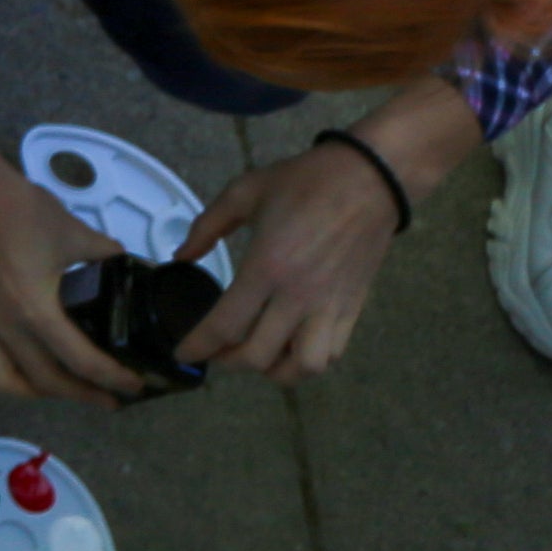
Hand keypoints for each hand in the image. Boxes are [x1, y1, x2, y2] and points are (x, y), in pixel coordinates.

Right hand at [0, 170, 142, 404]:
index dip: (112, 379)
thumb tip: (126, 264)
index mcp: (35, 310)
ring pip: (3, 382)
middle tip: (109, 398)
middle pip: (46, 382)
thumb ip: (106, 255)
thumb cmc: (21, 210)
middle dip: (83, 395)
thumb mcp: (75, 233)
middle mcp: (3, 327)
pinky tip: (16, 365)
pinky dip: (0, 372)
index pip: (80, 361)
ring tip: (58, 388)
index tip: (134, 386)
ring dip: (35, 393)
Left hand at [177, 141, 397, 382]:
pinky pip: (332, 353)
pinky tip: (291, 346)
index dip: (199, 346)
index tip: (184, 354)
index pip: (226, 325)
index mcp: (267, 267)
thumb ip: (207, 226)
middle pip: (259, 356)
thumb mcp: (244, 192)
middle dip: (229, 363)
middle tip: (215, 354)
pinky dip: (308, 360)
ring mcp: (330, 306)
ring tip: (258, 355)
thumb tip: (181, 256)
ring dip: (274, 371)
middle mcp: (299, 296)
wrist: (370, 180)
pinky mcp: (353, 308)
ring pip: (302, 367)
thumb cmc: (305, 182)